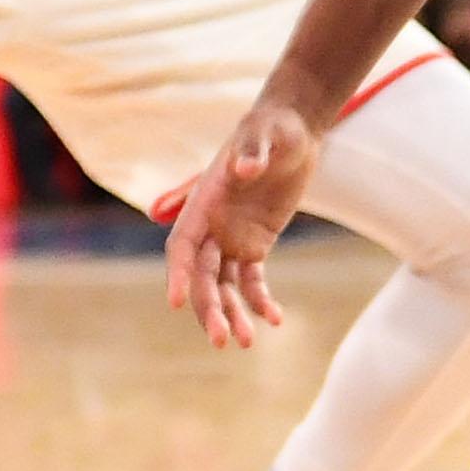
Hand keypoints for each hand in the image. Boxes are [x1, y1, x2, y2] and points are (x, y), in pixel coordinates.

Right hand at [159, 99, 323, 347]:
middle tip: (221, 340)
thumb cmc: (273, 127)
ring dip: (231, 313)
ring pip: (223, 285)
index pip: (181, 245)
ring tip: (246, 342)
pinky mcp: (256, 243)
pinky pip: (252, 280)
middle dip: (207, 308)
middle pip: (201, 275)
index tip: (176, 301)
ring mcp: (232, 237)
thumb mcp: (264, 133)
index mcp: (204, 202)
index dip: (177, 273)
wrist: (293, 131)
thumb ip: (252, 150)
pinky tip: (276, 319)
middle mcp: (212, 225)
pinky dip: (260, 300)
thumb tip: (244, 167)